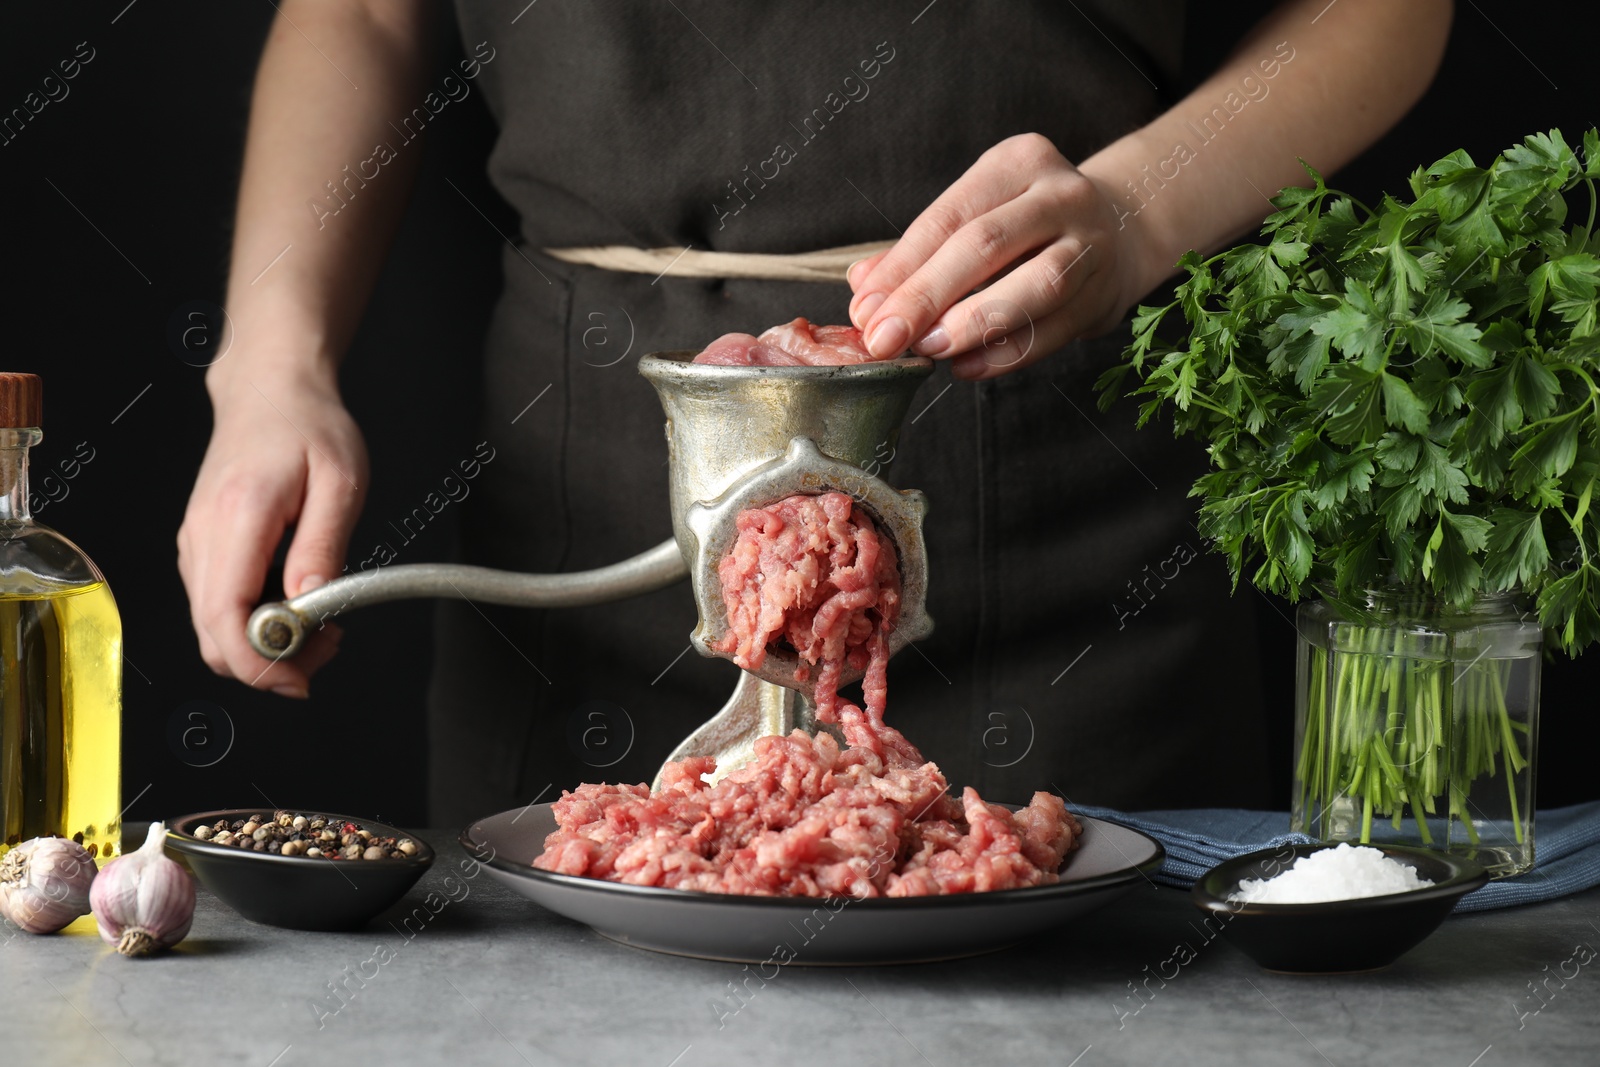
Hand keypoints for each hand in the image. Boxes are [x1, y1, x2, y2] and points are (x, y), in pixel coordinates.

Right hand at [177, 369, 367, 695]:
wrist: (270, 389)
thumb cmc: (310, 427)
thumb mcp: (340, 483)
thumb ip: (323, 549)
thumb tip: (310, 607)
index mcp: (237, 517)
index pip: (224, 617)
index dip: (259, 664)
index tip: (302, 678)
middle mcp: (202, 536)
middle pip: (212, 637)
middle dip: (270, 662)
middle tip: (330, 642)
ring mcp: (195, 543)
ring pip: (212, 628)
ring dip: (264, 644)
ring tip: (322, 619)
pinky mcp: (200, 548)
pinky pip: (217, 605)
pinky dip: (254, 621)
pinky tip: (295, 601)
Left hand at [847, 133, 1153, 379]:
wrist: (1117, 233)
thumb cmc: (1025, 227)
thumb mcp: (974, 218)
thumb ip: (916, 253)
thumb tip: (864, 290)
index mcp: (1017, 163)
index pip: (949, 216)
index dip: (902, 267)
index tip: (866, 310)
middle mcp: (1060, 194)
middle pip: (986, 245)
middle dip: (927, 297)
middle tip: (886, 339)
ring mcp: (1091, 243)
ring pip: (1034, 286)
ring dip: (973, 324)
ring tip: (929, 350)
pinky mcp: (1104, 293)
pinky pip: (1052, 330)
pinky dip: (1006, 355)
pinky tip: (967, 367)